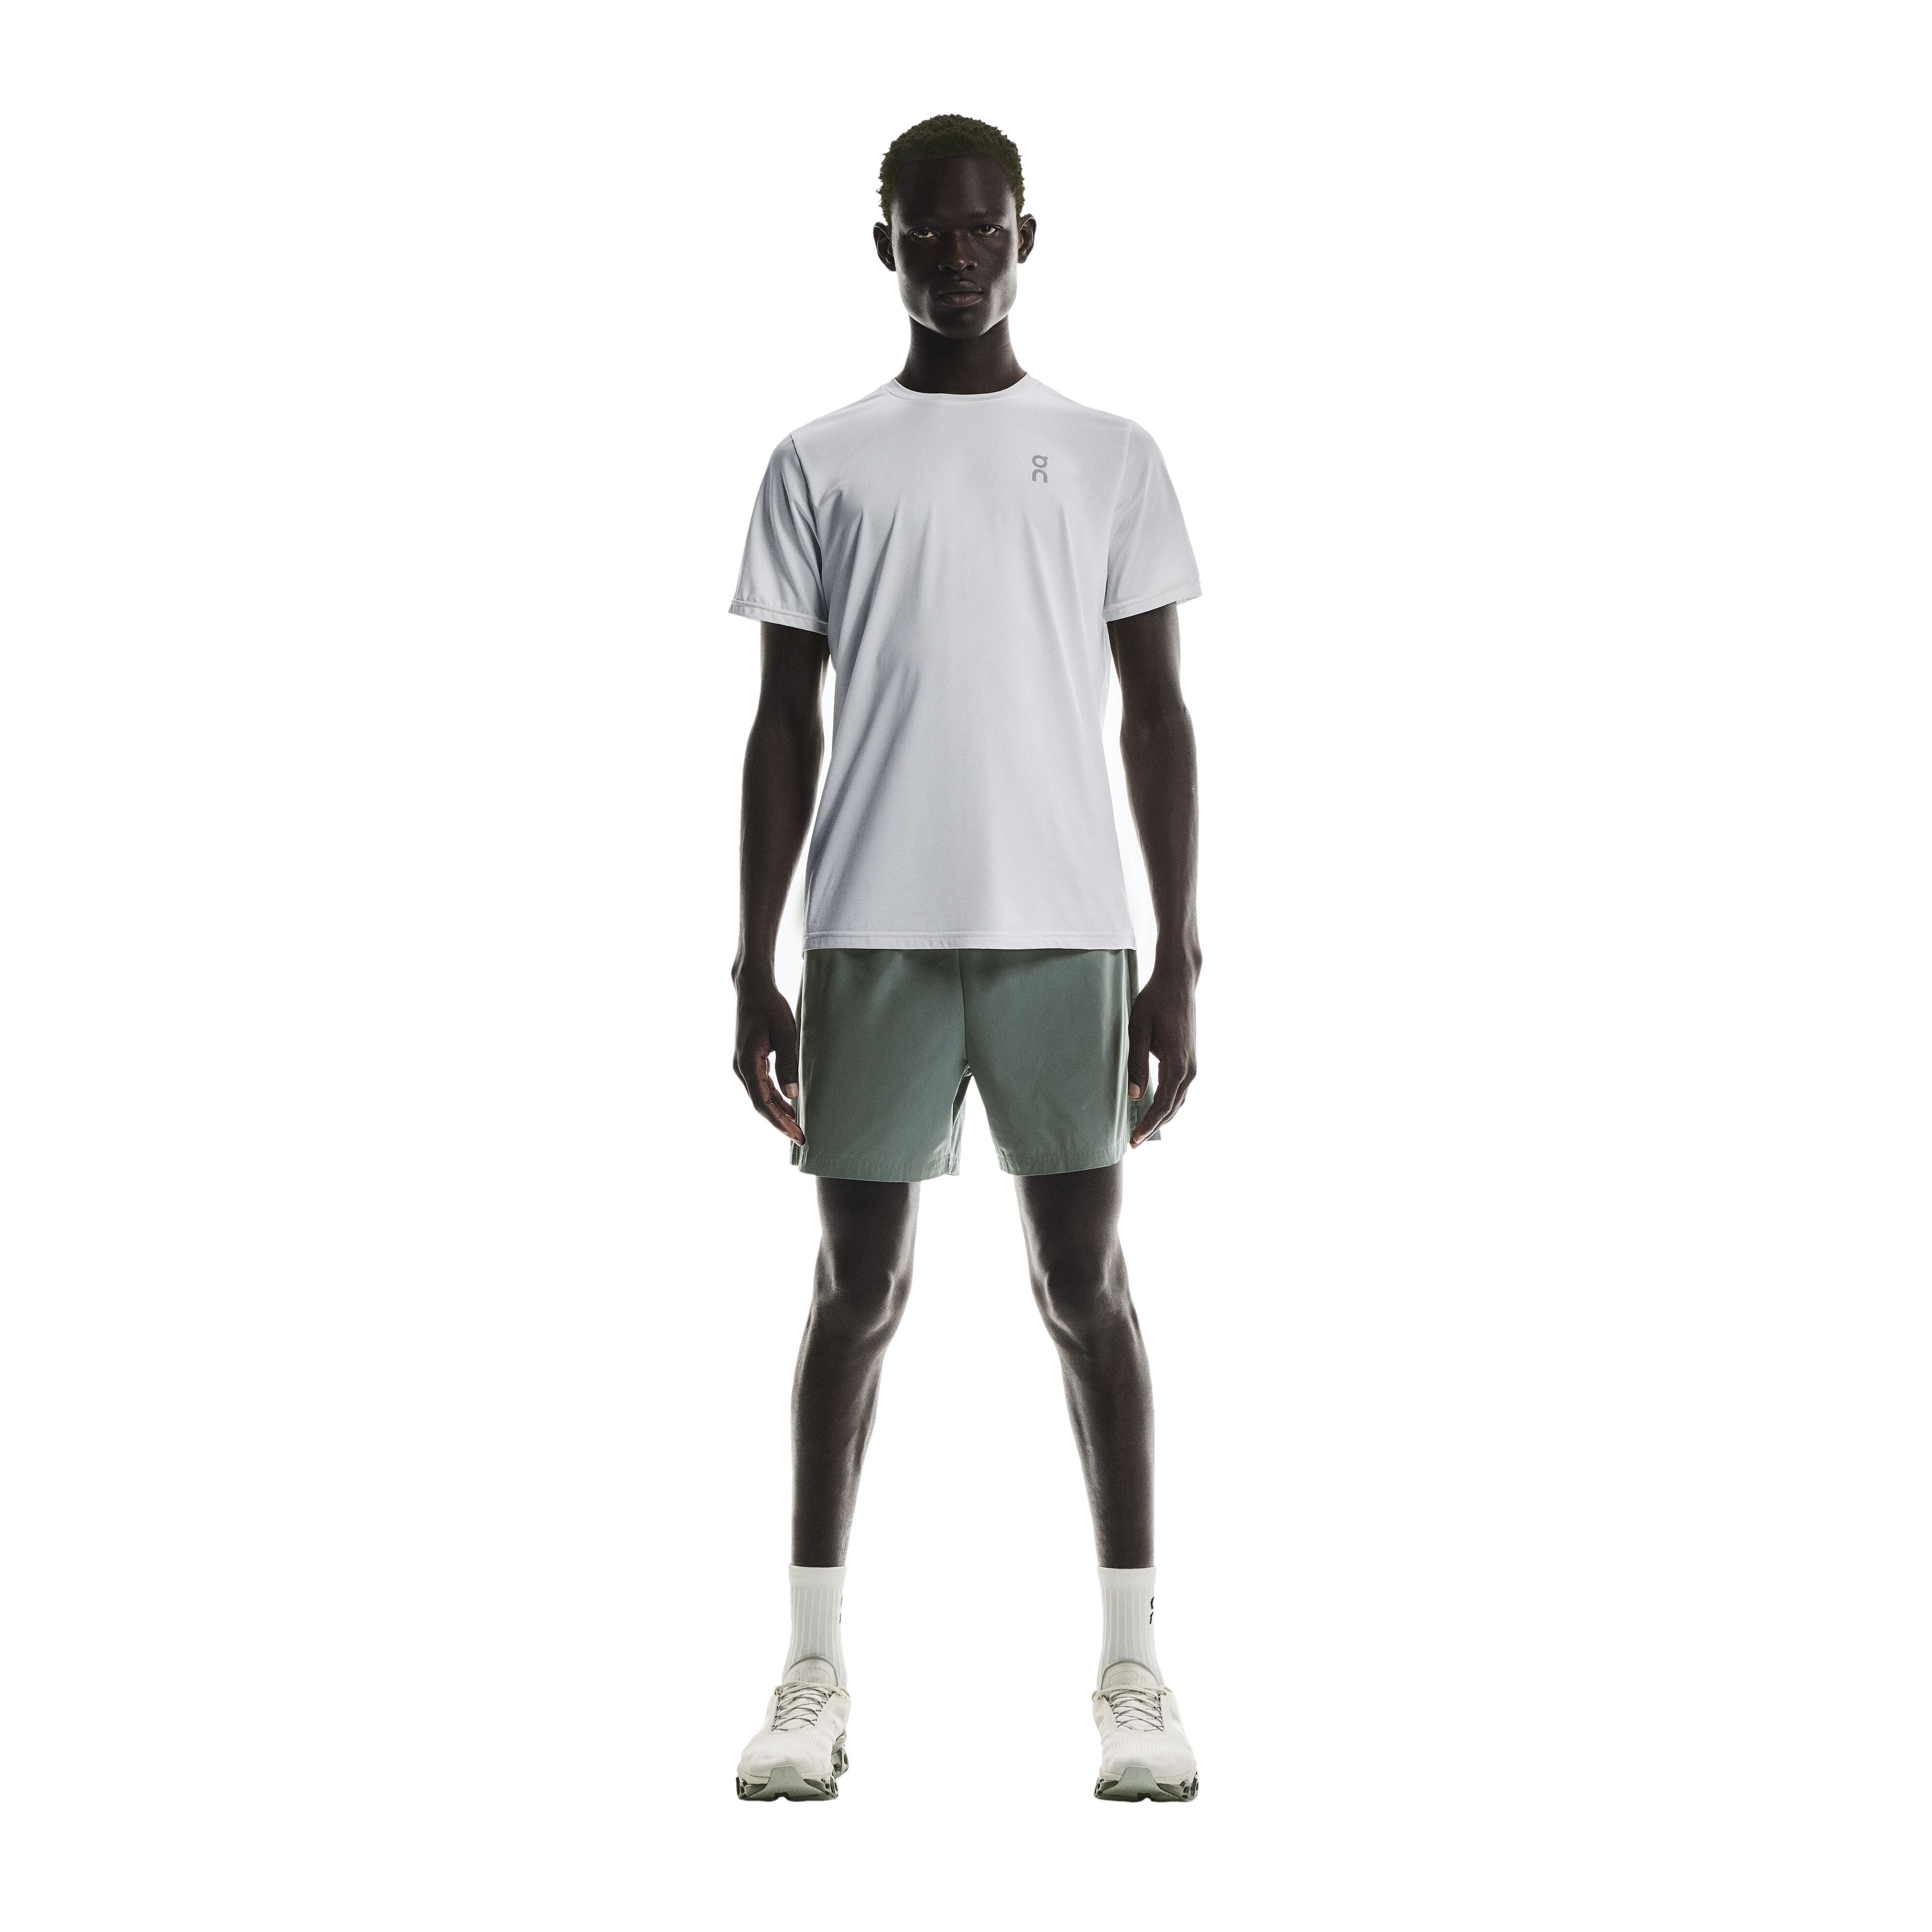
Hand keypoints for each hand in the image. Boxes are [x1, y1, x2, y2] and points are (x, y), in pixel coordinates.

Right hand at [732, 974, 803, 1143]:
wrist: (752, 989)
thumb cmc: (770, 1008)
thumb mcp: (785, 1034)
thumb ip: (789, 1064)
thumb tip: (793, 1095)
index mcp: (747, 1064)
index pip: (763, 1102)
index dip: (780, 1122)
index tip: (796, 1135)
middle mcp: (742, 1068)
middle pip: (761, 1104)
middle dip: (781, 1122)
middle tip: (801, 1138)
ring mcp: (744, 1065)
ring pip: (761, 1096)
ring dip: (778, 1111)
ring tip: (798, 1126)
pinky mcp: (749, 1061)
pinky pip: (762, 1086)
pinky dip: (775, 1098)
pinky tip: (789, 1105)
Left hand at [1127, 964, 1197, 1145]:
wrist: (1179, 982)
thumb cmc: (1154, 1002)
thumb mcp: (1138, 1030)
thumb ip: (1136, 1063)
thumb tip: (1135, 1097)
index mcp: (1178, 1064)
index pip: (1163, 1105)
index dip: (1148, 1125)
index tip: (1133, 1141)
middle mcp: (1190, 1069)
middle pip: (1172, 1108)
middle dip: (1153, 1127)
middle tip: (1133, 1143)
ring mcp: (1193, 1065)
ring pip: (1178, 1101)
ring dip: (1161, 1117)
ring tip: (1141, 1131)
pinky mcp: (1190, 1060)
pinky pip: (1180, 1090)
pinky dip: (1168, 1104)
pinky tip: (1154, 1109)